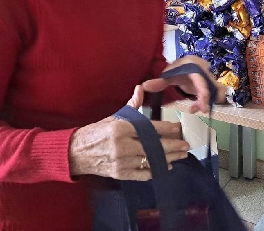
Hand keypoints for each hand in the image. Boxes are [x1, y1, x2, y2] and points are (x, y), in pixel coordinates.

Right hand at [68, 85, 188, 180]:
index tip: (177, 129)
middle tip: (186, 145)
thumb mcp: (114, 117)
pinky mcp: (120, 174)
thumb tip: (141, 88)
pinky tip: (166, 167)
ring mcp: (121, 162)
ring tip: (180, 156)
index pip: (148, 128)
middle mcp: (122, 145)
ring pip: (150, 161)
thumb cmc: (97, 132)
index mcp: (121, 128)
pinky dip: (155, 171)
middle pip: (153, 146)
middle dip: (172, 146)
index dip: (165, 129)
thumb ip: (131, 105)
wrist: (77, 153)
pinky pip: (141, 174)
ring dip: (168, 159)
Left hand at [141, 56, 226, 114]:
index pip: (201, 79)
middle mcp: (205, 70)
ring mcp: (209, 78)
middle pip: (211, 86)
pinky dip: (210, 101)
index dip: (203, 93)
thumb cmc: (177, 70)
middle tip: (201, 110)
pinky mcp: (211, 85)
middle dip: (206, 99)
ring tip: (195, 108)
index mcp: (194, 65)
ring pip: (216, 91)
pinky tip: (198, 107)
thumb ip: (158, 82)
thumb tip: (143, 86)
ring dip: (208, 101)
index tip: (202, 106)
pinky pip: (216, 94)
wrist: (185, 65)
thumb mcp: (168, 75)